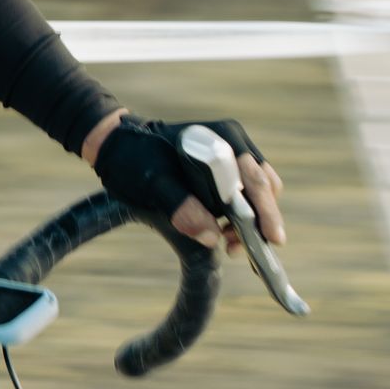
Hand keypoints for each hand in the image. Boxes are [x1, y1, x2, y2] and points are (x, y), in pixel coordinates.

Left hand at [86, 111, 286, 251]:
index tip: (273, 238)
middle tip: (248, 251)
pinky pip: (244, 196)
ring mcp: (231, 156)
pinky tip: (224, 234)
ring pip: (257, 194)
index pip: (255, 177)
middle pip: (264, 187)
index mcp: (222, 138)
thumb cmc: (134, 159)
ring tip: (229, 244)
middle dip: (260, 221)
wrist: (116, 145)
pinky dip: (240, 217)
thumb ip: (181, 207)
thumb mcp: (152, 183)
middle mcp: (233, 143)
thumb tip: (211, 237)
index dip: (266, 210)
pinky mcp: (224, 171)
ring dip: (249, 222)